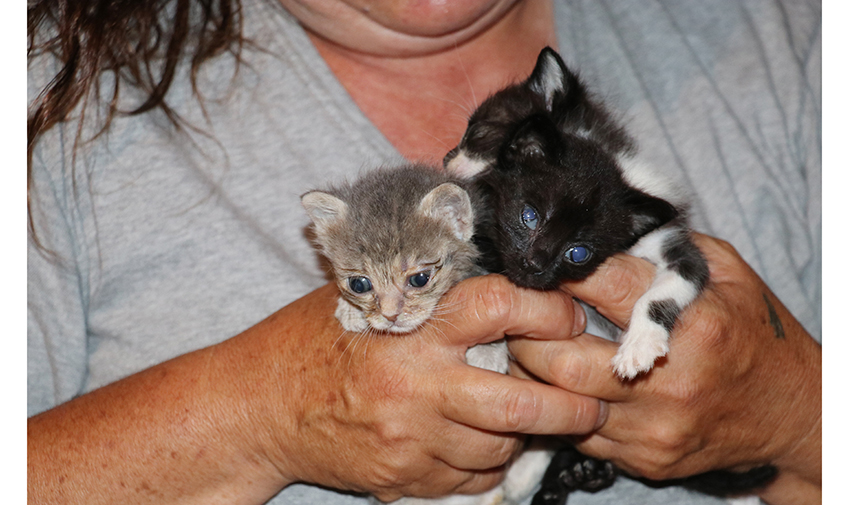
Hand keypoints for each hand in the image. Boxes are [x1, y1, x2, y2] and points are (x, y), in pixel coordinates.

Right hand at [28, 275, 603, 504]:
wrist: (258, 406)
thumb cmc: (316, 339)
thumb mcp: (365, 293)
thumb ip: (428, 287)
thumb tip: (502, 274)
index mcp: (409, 325)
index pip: (499, 306)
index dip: (550, 312)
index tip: (569, 319)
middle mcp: (414, 384)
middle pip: (517, 403)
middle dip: (571, 408)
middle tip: (594, 402)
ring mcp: (408, 439)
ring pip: (497, 448)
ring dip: (524, 436)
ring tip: (531, 419)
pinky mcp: (401, 479)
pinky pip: (469, 480)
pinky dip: (487, 464)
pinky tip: (481, 444)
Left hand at [506, 234, 820, 504]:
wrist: (790, 411)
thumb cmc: (753, 331)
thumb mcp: (726, 272)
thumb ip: (668, 246)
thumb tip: (608, 226)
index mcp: (693, 323)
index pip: (600, 285)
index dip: (563, 270)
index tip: (546, 263)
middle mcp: (671, 381)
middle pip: (560, 359)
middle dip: (528, 332)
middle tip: (522, 313)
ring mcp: (656, 427)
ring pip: (560, 403)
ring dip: (534, 371)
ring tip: (534, 344)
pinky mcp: (647, 459)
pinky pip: (580, 434)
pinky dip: (562, 405)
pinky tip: (565, 383)